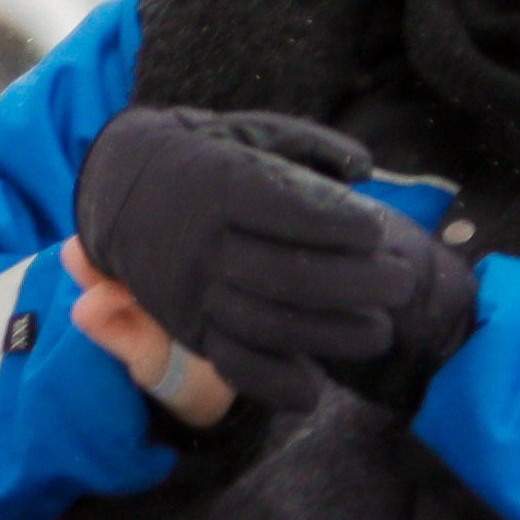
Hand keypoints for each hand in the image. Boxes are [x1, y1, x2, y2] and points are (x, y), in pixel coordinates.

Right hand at [72, 111, 485, 408]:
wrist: (118, 189)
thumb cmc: (203, 158)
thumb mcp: (247, 131)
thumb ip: (309, 144)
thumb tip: (364, 168)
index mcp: (220, 186)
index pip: (289, 213)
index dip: (340, 229)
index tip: (378, 234)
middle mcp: (202, 242)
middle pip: (287, 276)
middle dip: (358, 286)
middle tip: (401, 284)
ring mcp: (190, 291)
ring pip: (265, 326)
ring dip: (332, 337)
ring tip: (380, 331)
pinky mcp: (185, 327)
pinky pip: (229, 364)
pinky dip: (272, 384)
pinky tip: (314, 388)